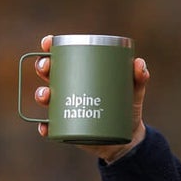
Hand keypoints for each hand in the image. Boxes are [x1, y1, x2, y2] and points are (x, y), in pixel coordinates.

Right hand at [34, 36, 149, 158]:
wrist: (127, 137)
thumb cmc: (127, 107)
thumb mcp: (134, 91)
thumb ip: (139, 78)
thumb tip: (139, 63)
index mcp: (82, 73)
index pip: (63, 56)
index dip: (51, 47)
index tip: (48, 43)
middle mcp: (69, 89)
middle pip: (49, 74)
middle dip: (43, 67)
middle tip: (47, 68)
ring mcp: (66, 108)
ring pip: (47, 99)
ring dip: (41, 95)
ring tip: (47, 96)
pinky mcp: (67, 129)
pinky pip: (50, 128)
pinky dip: (45, 128)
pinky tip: (45, 127)